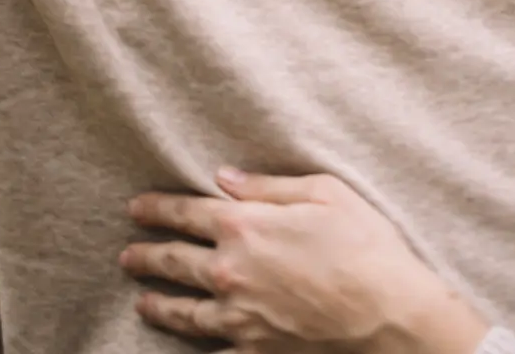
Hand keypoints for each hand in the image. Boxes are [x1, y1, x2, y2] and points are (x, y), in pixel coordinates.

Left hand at [122, 170, 487, 352]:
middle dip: (148, 254)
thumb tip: (225, 179)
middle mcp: (231, 273)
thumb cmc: (364, 245)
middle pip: (176, 262)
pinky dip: (189, 349)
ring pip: (183, 311)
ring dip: (158, 302)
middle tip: (128, 253)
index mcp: (246, 226)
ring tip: (141, 299)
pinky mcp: (253, 351)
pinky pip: (209, 353)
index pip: (187, 214)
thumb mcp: (324, 193)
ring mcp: (238, 318)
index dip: (158, 209)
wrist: (386, 314)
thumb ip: (268, 187)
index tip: (136, 208)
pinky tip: (180, 346)